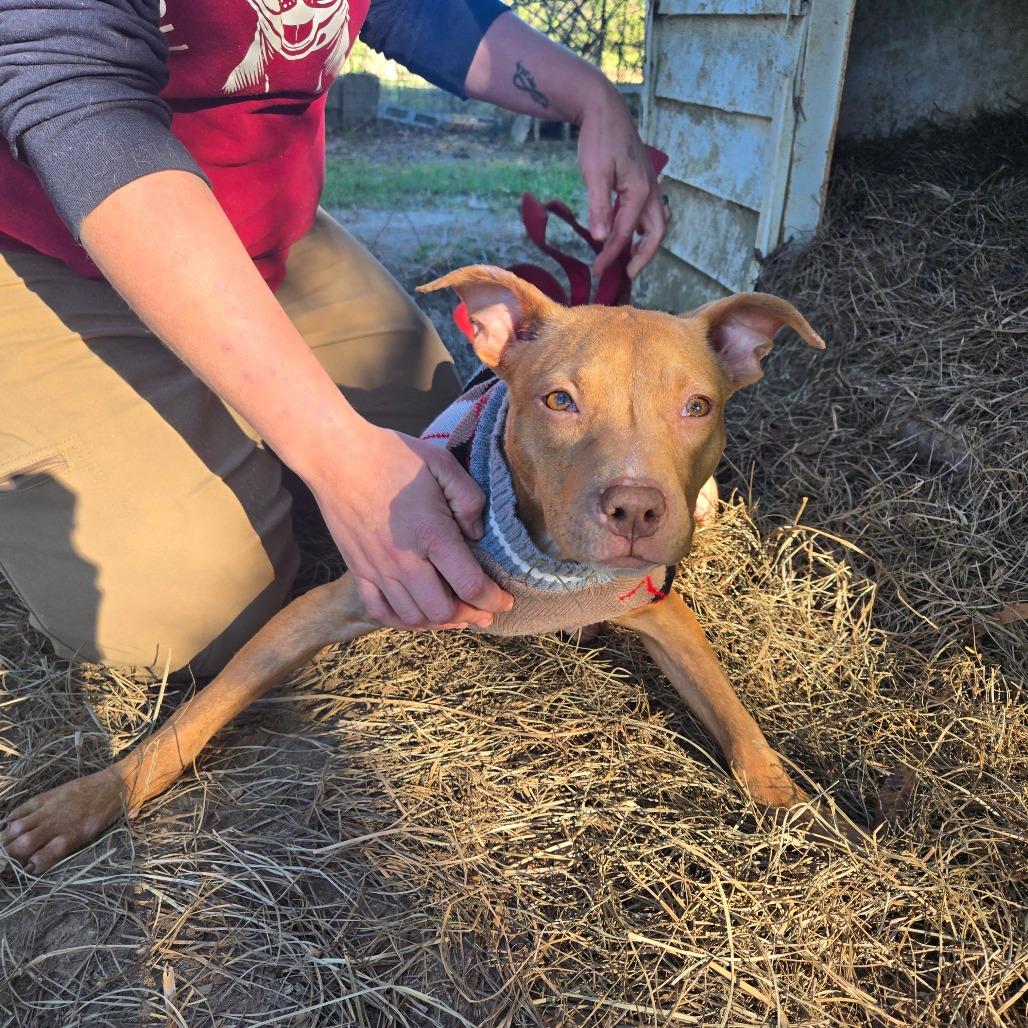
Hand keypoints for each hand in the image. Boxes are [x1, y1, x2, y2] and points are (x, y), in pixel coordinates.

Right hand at [309, 423, 513, 630]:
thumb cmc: (392, 455)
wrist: (336, 456)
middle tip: (485, 611)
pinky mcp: (358, 570)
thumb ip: (469, 499)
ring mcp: (378, 569)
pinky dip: (404, 621)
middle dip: (471, 616)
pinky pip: (381, 612)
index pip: (470, 585)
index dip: (494, 600)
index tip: (505, 600)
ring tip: (457, 615)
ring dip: (440, 622)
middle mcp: (404, 559)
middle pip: (442, 611)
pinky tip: (419, 614)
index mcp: (431, 533)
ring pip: (413, 618)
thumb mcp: (443, 464)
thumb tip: (477, 536)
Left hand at [577, 82, 668, 278]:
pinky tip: (627, 232)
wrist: (603, 107)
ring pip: (655, 221)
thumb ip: (600, 208)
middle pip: (656, 232)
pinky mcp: (642, 180)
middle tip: (627, 273)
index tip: (598, 270)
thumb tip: (601, 239)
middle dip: (643, 256)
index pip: (625, 233)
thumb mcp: (595, 174)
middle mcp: (651, 189)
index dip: (612, 255)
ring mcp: (649, 184)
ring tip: (629, 257)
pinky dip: (640, 227)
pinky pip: (648, 211)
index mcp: (640, 191)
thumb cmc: (599, 138)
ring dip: (645, 242)